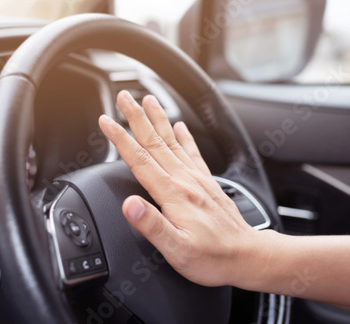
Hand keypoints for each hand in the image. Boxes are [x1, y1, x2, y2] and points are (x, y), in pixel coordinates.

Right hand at [98, 91, 262, 286]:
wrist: (247, 256)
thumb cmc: (211, 257)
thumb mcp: (176, 249)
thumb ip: (151, 225)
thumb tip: (129, 205)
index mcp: (173, 194)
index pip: (140, 159)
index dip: (120, 139)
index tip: (107, 121)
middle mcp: (185, 180)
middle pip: (154, 142)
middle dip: (136, 117)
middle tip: (124, 97)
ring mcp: (196, 179)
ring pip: (172, 141)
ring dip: (157, 119)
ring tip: (148, 100)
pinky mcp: (206, 182)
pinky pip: (192, 152)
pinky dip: (184, 136)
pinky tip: (180, 126)